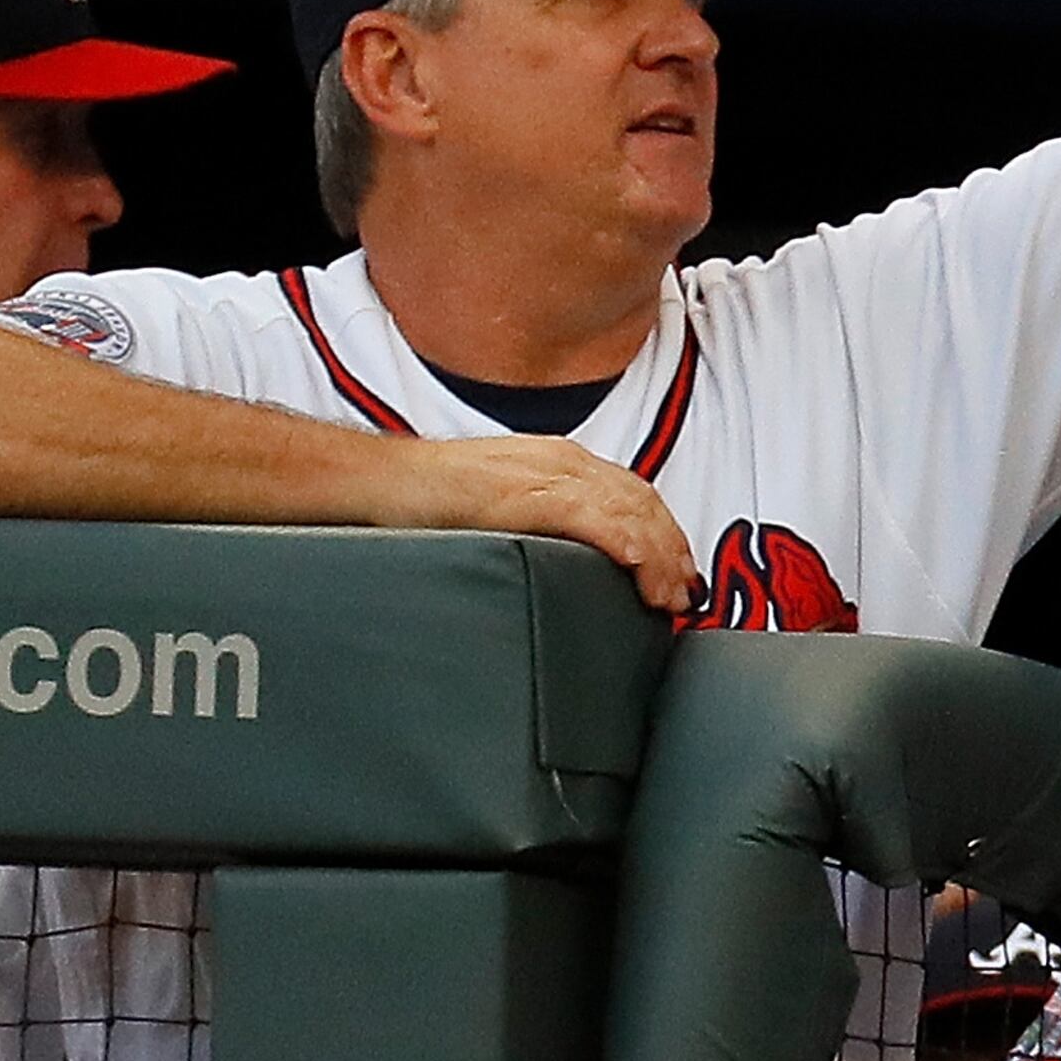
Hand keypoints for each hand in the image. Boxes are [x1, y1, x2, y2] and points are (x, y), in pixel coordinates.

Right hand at [422, 434, 695, 612]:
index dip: (664, 536)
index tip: (677, 576)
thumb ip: (541, 526)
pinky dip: (619, 537)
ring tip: (668, 597)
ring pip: (625, 509)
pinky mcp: (518, 492)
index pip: (634, 496)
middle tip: (683, 597)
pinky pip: (584, 512)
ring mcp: (541, 474)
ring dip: (656, 555)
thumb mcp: (503, 509)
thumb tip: (570, 569)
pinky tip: (636, 564)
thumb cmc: (427, 501)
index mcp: (559, 464)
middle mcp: (560, 462)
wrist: (378, 480)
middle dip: (672, 551)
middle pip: (642, 503)